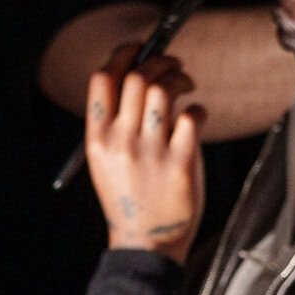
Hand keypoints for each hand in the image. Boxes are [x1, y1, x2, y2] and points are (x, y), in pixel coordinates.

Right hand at [86, 45, 204, 262]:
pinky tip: (196, 116)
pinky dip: (197, 108)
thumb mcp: (106, 161)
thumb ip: (115, 124)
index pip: (103, 79)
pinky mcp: (180, 164)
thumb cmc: (130, 198)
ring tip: (186, 85)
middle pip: (138, 77)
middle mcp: (121, 142)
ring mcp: (150, 153)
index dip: (124, 55)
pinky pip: (191, 116)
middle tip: (174, 65)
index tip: (140, 50)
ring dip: (179, 78)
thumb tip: (139, 75)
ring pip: (164, 90)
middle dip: (160, 60)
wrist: (145, 244)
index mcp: (97, 138)